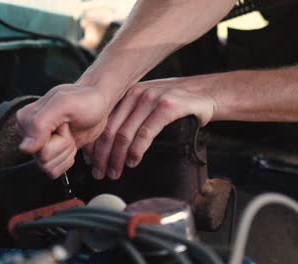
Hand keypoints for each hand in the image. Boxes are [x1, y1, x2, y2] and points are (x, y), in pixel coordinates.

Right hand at [16, 83, 109, 178]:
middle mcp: (29, 133)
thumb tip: (25, 148)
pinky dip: (67, 160)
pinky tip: (70, 143)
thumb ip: (40, 123)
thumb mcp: (64, 104)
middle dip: (63, 145)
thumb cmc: (84, 100)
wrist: (97, 104)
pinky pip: (53, 171)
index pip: (35, 147)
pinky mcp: (50, 154)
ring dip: (66, 151)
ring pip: (48, 166)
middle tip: (68, 129)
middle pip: (43, 159)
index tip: (64, 125)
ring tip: (70, 134)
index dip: (57, 139)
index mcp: (26, 119)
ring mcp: (40, 144)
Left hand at [84, 77, 215, 179]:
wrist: (206, 94)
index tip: (91, 162)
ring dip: (117, 157)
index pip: (103, 122)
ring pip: (125, 134)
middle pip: (110, 129)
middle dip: (103, 155)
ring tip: (115, 172)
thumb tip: (110, 142)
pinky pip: (145, 133)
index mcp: (127, 94)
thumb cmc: (177, 103)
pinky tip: (133, 161)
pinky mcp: (167, 107)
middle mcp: (136, 94)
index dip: (94, 144)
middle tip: (100, 172)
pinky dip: (136, 151)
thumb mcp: (149, 103)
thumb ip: (131, 116)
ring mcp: (151, 99)